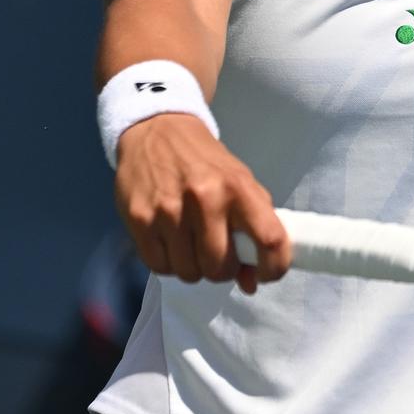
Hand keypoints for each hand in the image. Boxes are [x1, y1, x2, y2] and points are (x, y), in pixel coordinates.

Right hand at [114, 113, 290, 292]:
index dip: (274, 267)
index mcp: (239, 188)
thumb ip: (254, 228)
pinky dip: (168, 263)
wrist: (159, 130)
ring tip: (192, 244)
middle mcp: (205, 198)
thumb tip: (251, 283)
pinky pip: (159, 266)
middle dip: (223, 270)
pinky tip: (171, 241)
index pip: (270, 239)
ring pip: (189, 273)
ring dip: (194, 267)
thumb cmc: (208, 165)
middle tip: (218, 254)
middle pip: (220, 268)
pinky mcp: (139, 219)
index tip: (266, 274)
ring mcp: (169, 210)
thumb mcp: (241, 184)